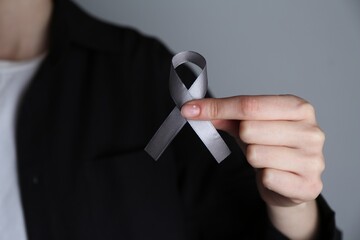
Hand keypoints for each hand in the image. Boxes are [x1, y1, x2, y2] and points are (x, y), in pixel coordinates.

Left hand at [181, 95, 324, 237]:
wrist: (295, 181)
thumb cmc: (272, 147)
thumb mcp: (250, 125)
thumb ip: (226, 116)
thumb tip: (195, 110)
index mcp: (299, 108)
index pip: (249, 104)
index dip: (216, 107)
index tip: (189, 109)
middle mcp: (311, 131)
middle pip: (249, 129)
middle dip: (243, 138)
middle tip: (255, 143)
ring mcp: (313, 159)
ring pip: (255, 154)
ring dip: (253, 159)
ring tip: (266, 160)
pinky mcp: (309, 185)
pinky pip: (267, 177)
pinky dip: (264, 177)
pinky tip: (274, 175)